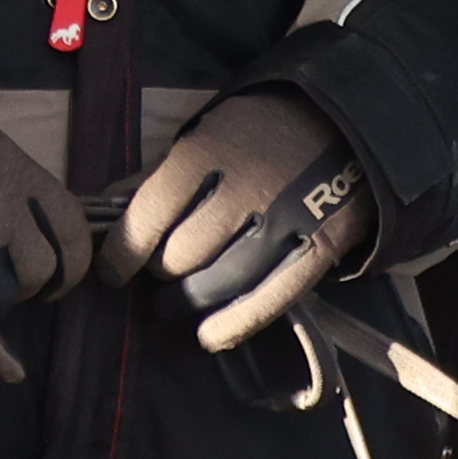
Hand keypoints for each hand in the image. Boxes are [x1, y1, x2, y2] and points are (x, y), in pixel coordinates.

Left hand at [116, 87, 371, 353]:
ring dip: (189, 301)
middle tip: (160, 276)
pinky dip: (234, 324)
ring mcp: (287, 219)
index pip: (149, 214)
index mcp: (209, 150)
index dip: (122, 254)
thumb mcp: (208, 132)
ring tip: (175, 305)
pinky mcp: (320, 246)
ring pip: (222, 280)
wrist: (351, 122)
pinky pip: (270, 298)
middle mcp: (246, 186)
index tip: (112, 272)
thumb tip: (106, 205)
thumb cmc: (265, 128)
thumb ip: (161, 173)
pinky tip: (210, 336)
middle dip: (162, 273)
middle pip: (183, 254)